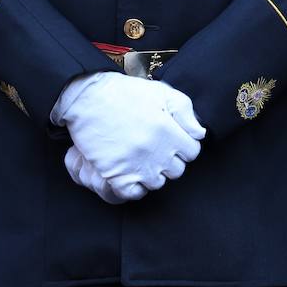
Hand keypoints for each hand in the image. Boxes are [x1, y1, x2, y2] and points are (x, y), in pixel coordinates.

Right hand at [55, 72, 204, 194]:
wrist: (87, 97)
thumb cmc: (126, 93)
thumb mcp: (162, 93)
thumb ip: (186, 112)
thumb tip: (199, 133)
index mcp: (169, 131)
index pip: (192, 152)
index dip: (183, 146)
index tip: (172, 141)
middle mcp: (156, 150)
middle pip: (176, 170)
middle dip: (169, 160)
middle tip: (155, 149)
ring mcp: (136, 164)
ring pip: (157, 183)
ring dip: (152, 174)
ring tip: (142, 160)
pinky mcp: (115, 174)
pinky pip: (134, 193)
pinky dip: (134, 187)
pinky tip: (130, 173)